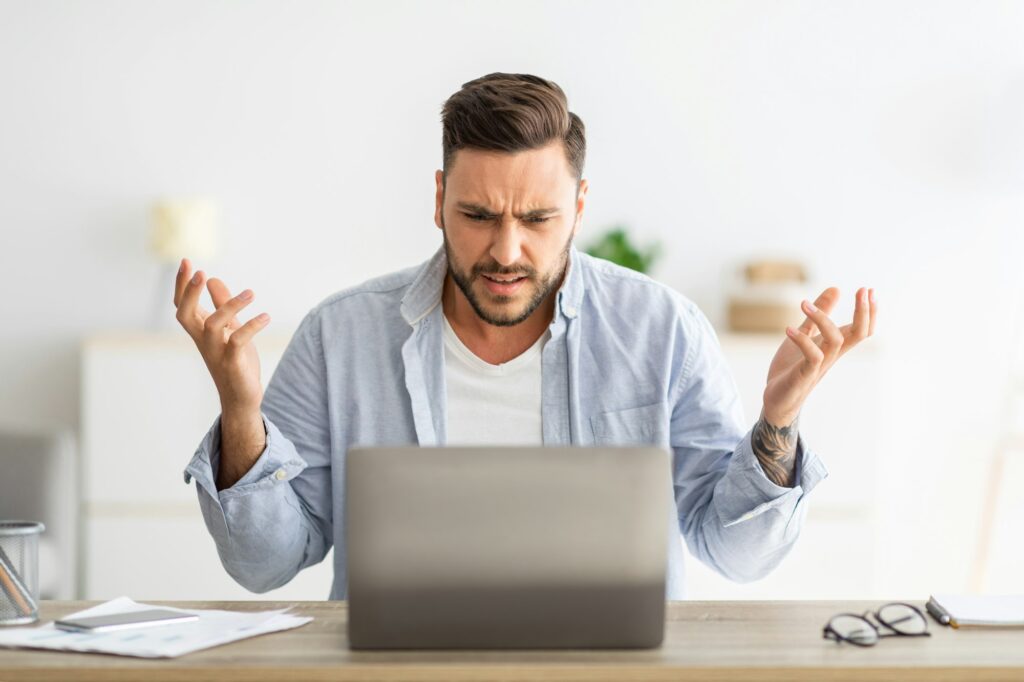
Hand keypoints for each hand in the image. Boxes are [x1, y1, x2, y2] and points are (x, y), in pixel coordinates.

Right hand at [173, 258, 270, 414]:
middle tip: (201, 273)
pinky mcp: (232, 363)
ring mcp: (216, 352)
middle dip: (189, 293)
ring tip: (251, 293)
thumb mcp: (230, 328)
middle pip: (185, 314)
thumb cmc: (235, 361)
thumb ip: (221, 305)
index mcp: (200, 331)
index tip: (186, 261)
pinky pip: (238, 341)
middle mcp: (203, 340)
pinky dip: (252, 327)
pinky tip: (266, 317)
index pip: (182, 305)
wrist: (241, 397)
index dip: (181, 285)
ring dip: (231, 305)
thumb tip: (213, 279)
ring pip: (213, 324)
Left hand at [762, 287, 876, 426]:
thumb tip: (836, 288)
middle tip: (863, 290)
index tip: (868, 289)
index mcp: (834, 346)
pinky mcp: (805, 375)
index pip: (861, 329)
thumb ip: (818, 315)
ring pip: (836, 341)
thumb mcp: (805, 335)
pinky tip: (788, 329)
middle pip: (859, 334)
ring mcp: (819, 365)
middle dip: (864, 312)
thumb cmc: (791, 369)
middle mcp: (832, 355)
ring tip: (803, 303)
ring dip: (823, 319)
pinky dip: (802, 340)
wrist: (777, 400)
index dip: (869, 311)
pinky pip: (812, 356)